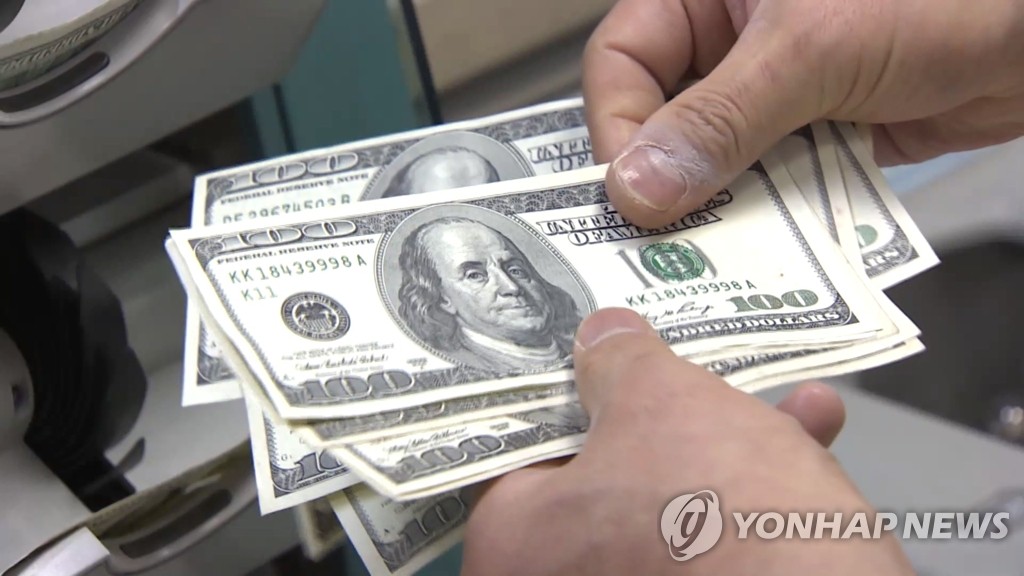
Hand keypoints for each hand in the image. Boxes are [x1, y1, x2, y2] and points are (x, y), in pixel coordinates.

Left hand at [460, 308, 913, 575]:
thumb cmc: (714, 507)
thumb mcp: (661, 401)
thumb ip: (619, 360)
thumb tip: (602, 335)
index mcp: (517, 541)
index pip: (522, 450)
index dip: (568, 393)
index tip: (602, 359)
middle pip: (607, 474)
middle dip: (670, 414)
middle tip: (693, 372)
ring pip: (673, 504)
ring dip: (734, 445)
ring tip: (788, 408)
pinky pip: (715, 541)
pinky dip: (756, 494)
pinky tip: (810, 442)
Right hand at [582, 0, 1023, 227]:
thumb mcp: (810, 49)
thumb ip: (719, 120)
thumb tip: (636, 187)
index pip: (623, 57)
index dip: (618, 124)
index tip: (629, 190)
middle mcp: (732, 35)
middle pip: (661, 113)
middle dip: (666, 173)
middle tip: (662, 236)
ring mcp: (775, 84)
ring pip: (713, 154)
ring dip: (718, 200)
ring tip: (715, 248)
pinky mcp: (815, 127)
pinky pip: (767, 175)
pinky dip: (768, 208)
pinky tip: (770, 239)